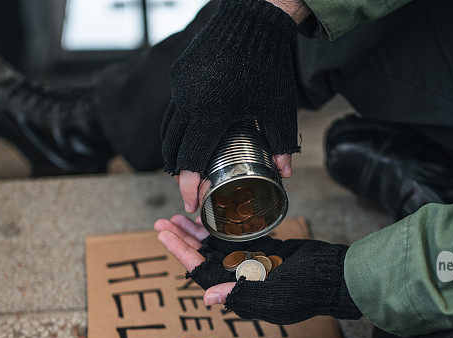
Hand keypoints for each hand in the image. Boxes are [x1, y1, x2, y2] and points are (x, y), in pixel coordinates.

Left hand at [154, 216, 361, 324]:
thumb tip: (206, 297)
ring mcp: (254, 264)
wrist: (337, 278)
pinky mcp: (267, 251)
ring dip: (199, 232)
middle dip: (183, 239)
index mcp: (239, 292)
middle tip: (162, 221)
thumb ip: (241, 296)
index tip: (163, 234)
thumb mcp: (274, 297)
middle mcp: (242, 279)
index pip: (201, 272)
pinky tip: (212, 214)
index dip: (181, 253)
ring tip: (180, 216)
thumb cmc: (308, 291)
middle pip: (204, 257)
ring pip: (217, 246)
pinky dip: (224, 227)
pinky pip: (237, 238)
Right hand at [161, 0, 299, 211]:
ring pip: (167, 129)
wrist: (254, 20)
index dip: (190, 185)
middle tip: (189, 190)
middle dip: (179, 174)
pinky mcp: (179, 73)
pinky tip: (187, 137)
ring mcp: (180, 85)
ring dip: (173, 152)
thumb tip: (285, 174)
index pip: (192, 159)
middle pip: (173, 148)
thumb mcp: (279, 109)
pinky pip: (173, 108)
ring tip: (183, 169)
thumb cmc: (269, 66)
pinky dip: (176, 128)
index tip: (191, 203)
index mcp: (211, 112)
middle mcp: (188, 100)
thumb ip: (282, 143)